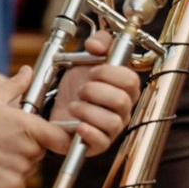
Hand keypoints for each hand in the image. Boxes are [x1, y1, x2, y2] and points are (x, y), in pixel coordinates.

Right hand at [0, 68, 59, 187]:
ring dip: (18, 163)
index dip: (59, 140)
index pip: (61, 139)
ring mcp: (21, 170)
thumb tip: (28, 72)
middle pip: (41, 152)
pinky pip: (18, 183)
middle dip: (28, 148)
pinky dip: (8, 179)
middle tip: (4, 142)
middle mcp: (29, 150)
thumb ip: (15, 86)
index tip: (51, 140)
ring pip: (29, 168)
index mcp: (30, 128)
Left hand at [51, 37, 142, 153]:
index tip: (92, 71)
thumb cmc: (77, 86)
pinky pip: (102, 142)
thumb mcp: (86, 59)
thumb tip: (96, 45)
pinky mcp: (98, 144)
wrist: (58, 108)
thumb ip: (98, 43)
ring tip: (74, 107)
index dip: (109, 73)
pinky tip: (77, 125)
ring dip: (87, 110)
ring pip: (112, 121)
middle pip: (121, 101)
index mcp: (125, 89)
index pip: (130, 80)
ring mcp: (112, 129)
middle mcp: (123, 110)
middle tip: (81, 90)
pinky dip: (89, 132)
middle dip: (94, 91)